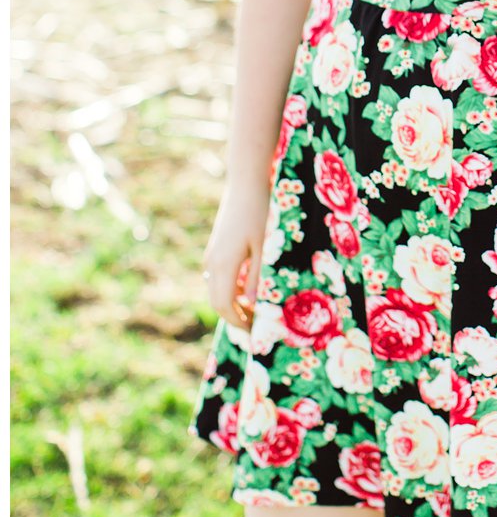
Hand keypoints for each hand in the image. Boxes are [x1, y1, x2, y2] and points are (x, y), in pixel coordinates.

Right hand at [202, 188, 268, 331]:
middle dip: (234, 317)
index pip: (224, 305)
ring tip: (255, 311)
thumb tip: (249, 305)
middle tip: (255, 326)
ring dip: (232, 304)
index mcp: (224, 264)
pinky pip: (218, 278)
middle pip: (217, 301)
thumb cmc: (260, 213)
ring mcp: (211, 255)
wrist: (245, 184)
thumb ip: (257, 276)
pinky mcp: (216, 248)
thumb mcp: (265, 247)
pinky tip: (248, 290)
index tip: (254, 332)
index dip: (237, 322)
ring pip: (216, 290)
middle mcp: (212, 262)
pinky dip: (230, 290)